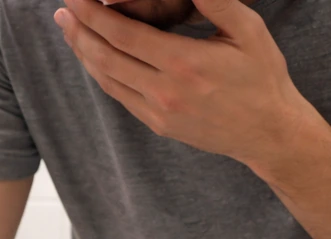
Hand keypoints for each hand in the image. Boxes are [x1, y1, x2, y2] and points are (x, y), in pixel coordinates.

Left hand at [54, 0, 316, 168]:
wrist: (268, 133)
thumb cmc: (262, 77)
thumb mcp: (248, 31)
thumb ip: (215, 1)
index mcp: (184, 63)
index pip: (123, 33)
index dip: (93, 13)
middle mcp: (164, 90)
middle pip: (106, 56)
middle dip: (79, 30)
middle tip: (62, 8)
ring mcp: (158, 111)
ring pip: (107, 79)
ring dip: (84, 52)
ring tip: (70, 29)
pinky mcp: (158, 124)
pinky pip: (120, 95)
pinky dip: (101, 73)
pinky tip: (94, 57)